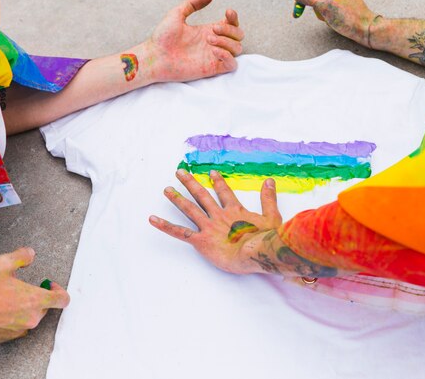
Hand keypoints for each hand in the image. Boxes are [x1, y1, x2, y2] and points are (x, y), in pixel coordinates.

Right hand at [0, 248, 69, 342]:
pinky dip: (13, 318)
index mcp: (35, 300)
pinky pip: (18, 327)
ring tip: (7, 298)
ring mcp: (19, 330)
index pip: (63, 300)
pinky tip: (0, 310)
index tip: (48, 284)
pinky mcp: (7, 338)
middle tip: (21, 288)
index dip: (59, 290)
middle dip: (37, 296)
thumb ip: (22, 256)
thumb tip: (31, 254)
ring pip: (31, 317)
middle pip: (45, 307)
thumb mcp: (3, 263)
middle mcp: (31, 318)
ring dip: (24, 307)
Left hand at [144, 0, 243, 82]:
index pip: (231, 24)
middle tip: (212, 30)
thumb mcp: (177, 13)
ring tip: (209, 40)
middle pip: (238, 36)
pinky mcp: (212, 68)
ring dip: (227, 42)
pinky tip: (214, 51)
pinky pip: (232, 65)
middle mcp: (213, 43)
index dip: (234, 18)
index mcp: (208, 30)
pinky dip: (228, 56)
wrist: (155, 56)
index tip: (227, 12)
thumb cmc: (162, 37)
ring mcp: (214, 56)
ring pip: (237, 48)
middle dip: (230, 30)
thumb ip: (193, 3)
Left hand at [149, 169, 281, 273]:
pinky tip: (153, 219)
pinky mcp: (201, 241)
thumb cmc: (265, 239)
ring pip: (189, 209)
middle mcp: (219, 215)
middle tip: (180, 172)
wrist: (256, 252)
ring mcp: (208, 227)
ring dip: (177, 198)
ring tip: (166, 189)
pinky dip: (165, 226)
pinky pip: (180, 232)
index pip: (224, 192)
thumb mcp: (271, 216)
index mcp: (235, 211)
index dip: (217, 182)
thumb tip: (269, 181)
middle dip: (190, 183)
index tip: (211, 173)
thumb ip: (268, 198)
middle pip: (202, 196)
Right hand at [291, 0, 378, 46]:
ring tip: (332, 18)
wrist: (366, 29)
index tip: (297, 14)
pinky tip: (335, 18)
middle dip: (316, 8)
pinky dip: (328, 12)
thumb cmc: (349, 19)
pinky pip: (328, 4)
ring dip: (322, 12)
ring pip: (321, 0)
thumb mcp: (324, 8)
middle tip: (325, 16)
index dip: (302, 1)